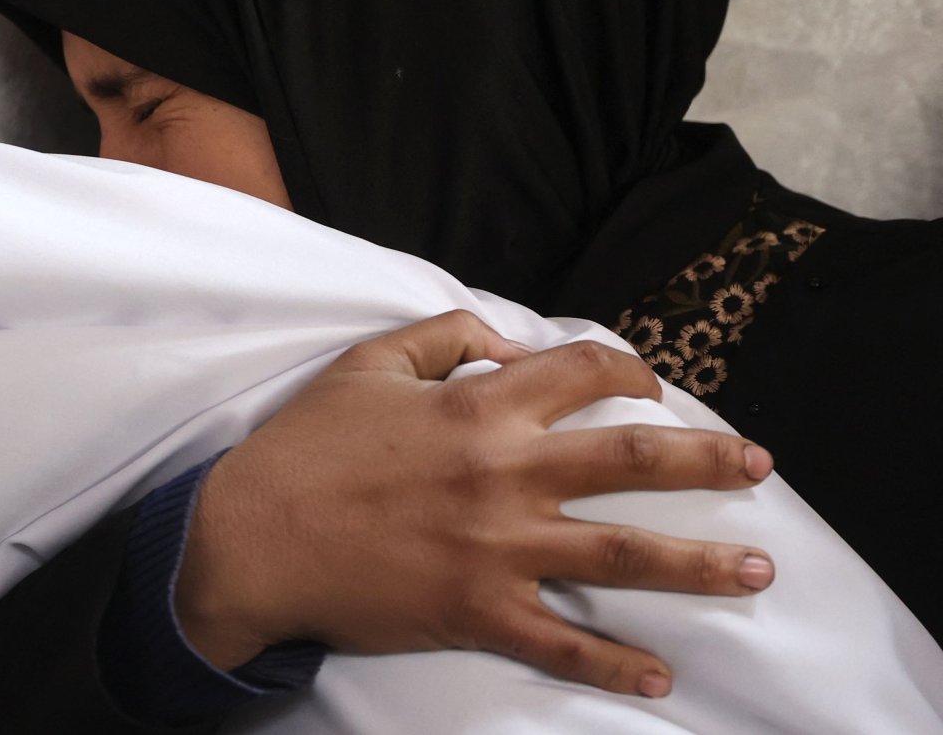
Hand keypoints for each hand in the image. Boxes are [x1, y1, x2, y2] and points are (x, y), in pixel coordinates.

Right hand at [174, 310, 774, 697]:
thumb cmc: (306, 448)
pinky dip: (615, 664)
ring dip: (698, 564)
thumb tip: (510, 339)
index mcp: (479, 409)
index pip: (582, 373)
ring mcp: (497, 549)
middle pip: (631, 460)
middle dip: (706, 460)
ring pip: (621, 555)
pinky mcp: (477, 611)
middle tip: (759, 465)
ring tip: (757, 571)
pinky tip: (659, 674)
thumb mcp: (367, 365)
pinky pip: (562, 644)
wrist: (253, 538)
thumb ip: (444, 337)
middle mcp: (505, 475)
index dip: (628, 369)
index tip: (650, 384)